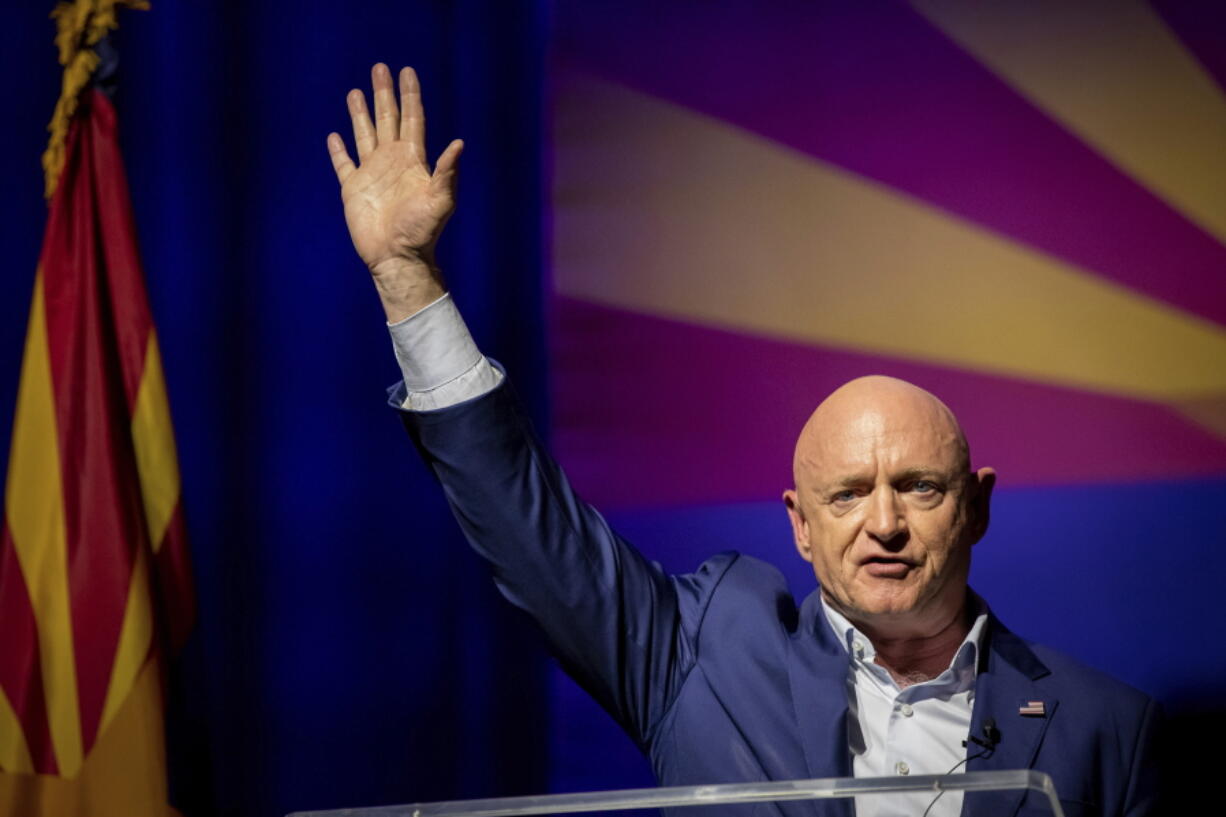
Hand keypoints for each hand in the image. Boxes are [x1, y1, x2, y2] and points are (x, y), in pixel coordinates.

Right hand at [327, 63, 463, 320]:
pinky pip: (344, 163)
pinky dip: (338, 150)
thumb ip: (447, 172)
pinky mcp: (353, 189)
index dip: (410, 95)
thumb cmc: (421, 231)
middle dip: (384, 93)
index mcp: (413, 161)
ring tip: (355, 91)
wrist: (397, 257)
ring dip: (360, 113)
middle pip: (387, 118)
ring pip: (365, 134)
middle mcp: (392, 162)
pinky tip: (334, 136)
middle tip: (380, 68)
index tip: (407, 72)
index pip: (412, 119)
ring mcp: (372, 174)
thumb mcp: (440, 200)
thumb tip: (459, 143)